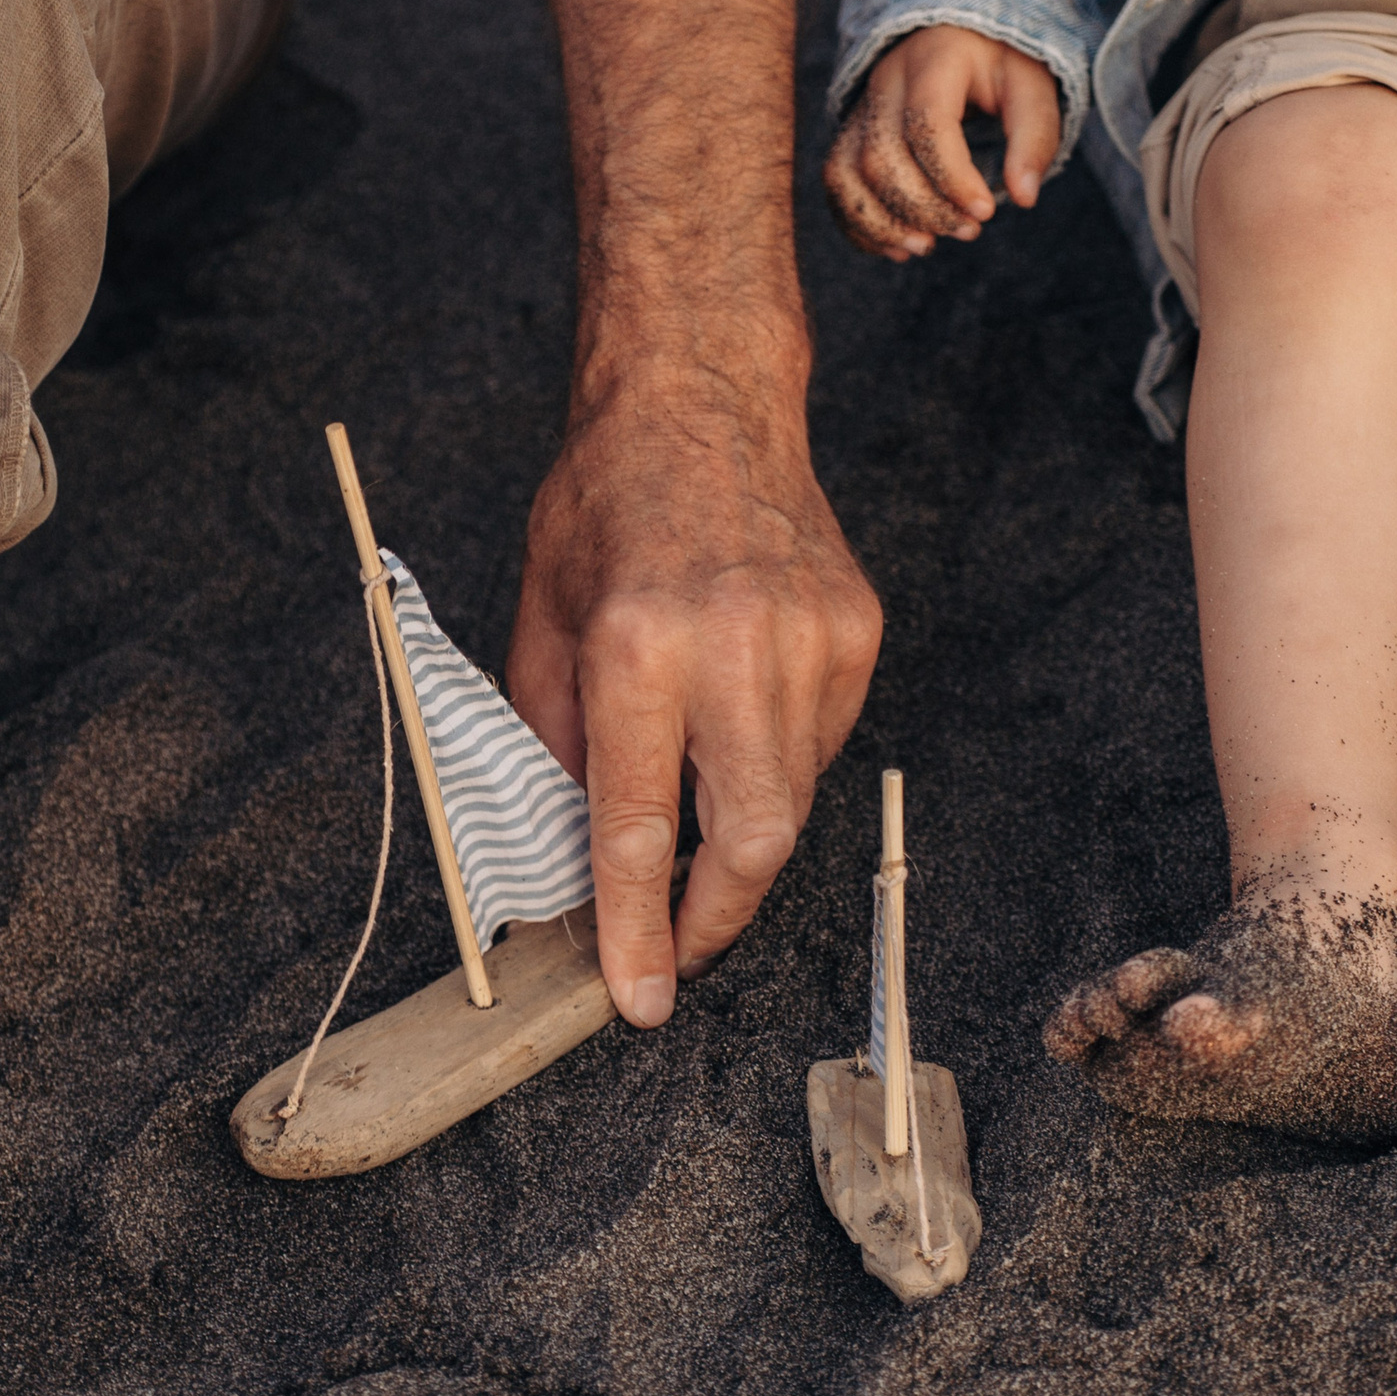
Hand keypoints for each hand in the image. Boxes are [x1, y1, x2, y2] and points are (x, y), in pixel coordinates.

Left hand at [507, 367, 880, 1027]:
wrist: (701, 400)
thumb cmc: (606, 503)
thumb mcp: (540, 626)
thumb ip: (557, 749)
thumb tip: (576, 862)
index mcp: (635, 645)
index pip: (635, 824)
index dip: (636, 928)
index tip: (639, 995)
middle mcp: (732, 644)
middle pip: (753, 839)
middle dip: (717, 918)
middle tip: (682, 951)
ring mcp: (809, 636)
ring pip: (794, 799)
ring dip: (741, 835)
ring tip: (694, 812)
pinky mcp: (856, 629)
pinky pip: (821, 742)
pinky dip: (777, 762)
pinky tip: (738, 721)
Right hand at [823, 25, 1061, 259]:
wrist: (959, 32)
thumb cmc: (1001, 63)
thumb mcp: (1032, 87)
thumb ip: (1034, 138)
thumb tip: (1024, 198)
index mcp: (932, 59)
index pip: (927, 124)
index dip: (953, 178)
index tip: (987, 211)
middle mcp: (885, 81)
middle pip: (880, 157)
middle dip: (922, 207)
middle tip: (968, 231)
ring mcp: (861, 108)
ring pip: (846, 174)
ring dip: (881, 223)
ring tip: (925, 247)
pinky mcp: (852, 133)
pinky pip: (838, 184)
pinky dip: (859, 224)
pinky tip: (897, 246)